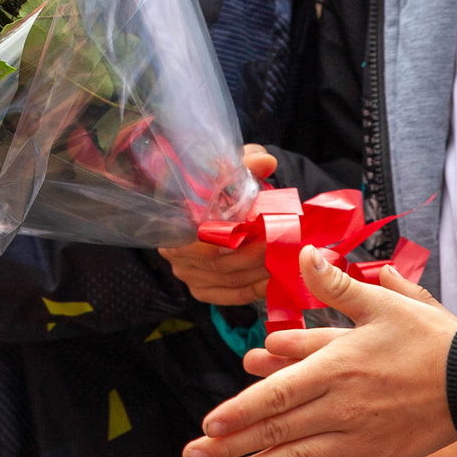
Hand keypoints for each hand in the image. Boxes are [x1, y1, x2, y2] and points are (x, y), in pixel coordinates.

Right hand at [157, 144, 278, 304]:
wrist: (218, 200)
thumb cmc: (223, 182)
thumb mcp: (232, 166)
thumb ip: (246, 161)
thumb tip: (265, 162)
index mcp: (170, 220)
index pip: (193, 237)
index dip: (224, 237)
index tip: (253, 229)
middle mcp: (173, 251)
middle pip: (216, 262)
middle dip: (252, 254)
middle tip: (281, 242)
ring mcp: (187, 274)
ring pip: (227, 279)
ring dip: (259, 271)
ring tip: (285, 256)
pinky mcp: (203, 289)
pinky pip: (231, 295)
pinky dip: (256, 289)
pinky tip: (276, 278)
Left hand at [183, 248, 456, 456]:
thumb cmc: (430, 338)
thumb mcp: (384, 302)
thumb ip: (337, 286)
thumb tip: (303, 254)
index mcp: (337, 366)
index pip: (278, 392)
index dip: (241, 409)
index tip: (210, 422)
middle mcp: (341, 407)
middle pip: (276, 428)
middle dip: (230, 444)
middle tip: (192, 456)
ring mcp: (358, 436)